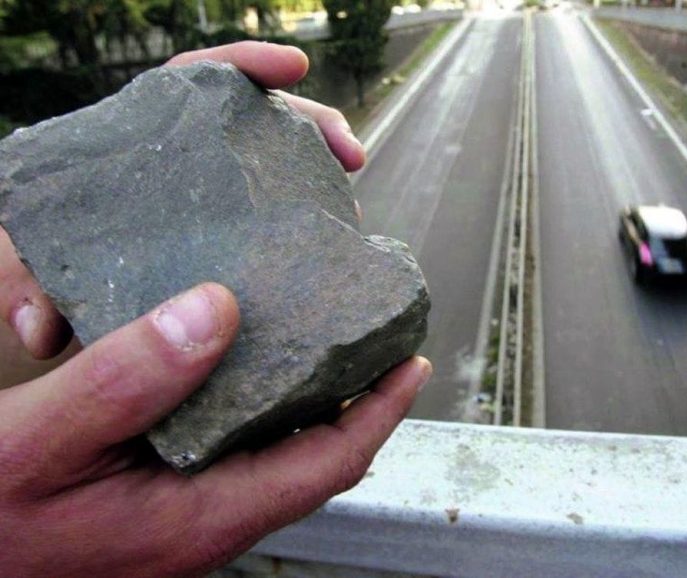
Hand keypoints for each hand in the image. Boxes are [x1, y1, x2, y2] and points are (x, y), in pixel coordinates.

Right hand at [0, 282, 431, 576]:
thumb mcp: (43, 440)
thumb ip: (129, 377)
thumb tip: (215, 311)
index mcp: (201, 518)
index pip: (328, 464)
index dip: (380, 413)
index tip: (411, 365)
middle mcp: (206, 524)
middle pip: (312, 461)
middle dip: (355, 405)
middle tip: (372, 345)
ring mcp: (185, 518)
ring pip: (274, 458)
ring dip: (308, 406)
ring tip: (320, 346)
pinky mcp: (161, 504)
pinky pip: (232, 454)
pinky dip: (257, 410)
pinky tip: (237, 369)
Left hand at [1, 41, 364, 363]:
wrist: (63, 289)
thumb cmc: (45, 265)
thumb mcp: (32, 267)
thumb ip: (28, 286)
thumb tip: (42, 331)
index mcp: (139, 142)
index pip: (194, 82)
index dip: (246, 67)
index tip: (294, 67)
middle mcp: (185, 164)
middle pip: (255, 122)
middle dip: (312, 127)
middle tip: (352, 155)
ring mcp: (214, 199)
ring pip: (276, 171)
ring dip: (321, 181)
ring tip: (351, 216)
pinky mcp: (233, 236)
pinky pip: (278, 223)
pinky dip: (308, 231)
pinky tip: (329, 255)